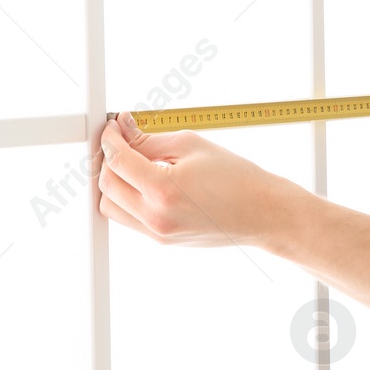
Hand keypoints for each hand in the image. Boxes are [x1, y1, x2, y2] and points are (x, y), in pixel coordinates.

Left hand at [97, 111, 299, 247]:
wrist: (262, 213)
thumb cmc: (237, 178)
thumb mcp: (192, 145)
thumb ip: (150, 139)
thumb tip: (124, 130)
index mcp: (163, 189)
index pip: (117, 161)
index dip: (110, 140)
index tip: (112, 129)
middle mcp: (156, 216)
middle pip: (107, 186)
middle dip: (108, 161)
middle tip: (121, 143)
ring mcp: (158, 232)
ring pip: (111, 207)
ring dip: (115, 183)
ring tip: (133, 165)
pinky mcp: (162, 240)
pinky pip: (129, 218)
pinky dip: (128, 198)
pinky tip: (147, 183)